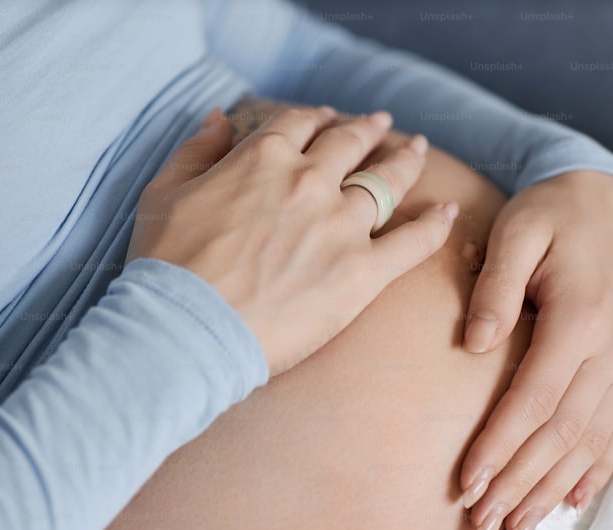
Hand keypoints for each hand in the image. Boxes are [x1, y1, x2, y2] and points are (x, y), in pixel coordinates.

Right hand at [127, 105, 457, 375]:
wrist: (188, 329)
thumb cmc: (167, 266)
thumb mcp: (163, 193)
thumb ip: (195, 149)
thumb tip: (217, 118)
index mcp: (262, 159)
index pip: (298, 124)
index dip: (315, 117)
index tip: (325, 119)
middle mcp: (308, 182)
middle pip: (350, 143)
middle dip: (367, 129)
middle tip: (381, 125)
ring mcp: (339, 227)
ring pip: (387, 182)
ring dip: (406, 161)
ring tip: (417, 151)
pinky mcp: (361, 273)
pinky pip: (412, 243)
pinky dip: (435, 225)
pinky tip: (449, 211)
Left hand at [459, 170, 612, 529]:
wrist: (605, 201)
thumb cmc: (549, 216)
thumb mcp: (515, 233)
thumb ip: (494, 288)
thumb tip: (473, 346)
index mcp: (580, 319)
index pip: (535, 399)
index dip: (500, 446)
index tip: (466, 483)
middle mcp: (612, 351)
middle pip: (561, 433)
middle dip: (519, 483)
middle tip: (480, 523)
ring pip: (590, 442)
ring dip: (551, 490)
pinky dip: (595, 470)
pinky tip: (573, 503)